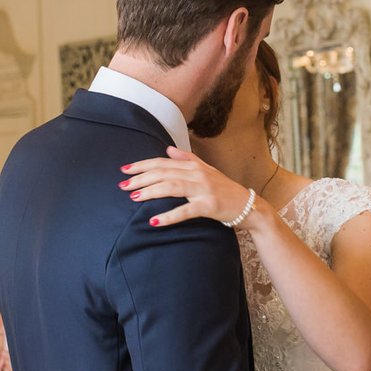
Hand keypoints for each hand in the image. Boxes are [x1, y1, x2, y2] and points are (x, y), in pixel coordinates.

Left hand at [120, 147, 256, 228]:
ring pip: (171, 187)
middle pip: (163, 173)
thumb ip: (187, 159)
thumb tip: (168, 149)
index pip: (163, 162)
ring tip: (133, 198)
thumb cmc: (224, 189)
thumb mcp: (206, 170)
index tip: (124, 170)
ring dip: (150, 192)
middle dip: (140, 178)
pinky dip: (168, 216)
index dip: (142, 165)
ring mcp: (203, 189)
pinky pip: (185, 210)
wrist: (248, 205)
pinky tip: (154, 221)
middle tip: (122, 186)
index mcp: (194, 166)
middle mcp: (197, 174)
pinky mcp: (209, 206)